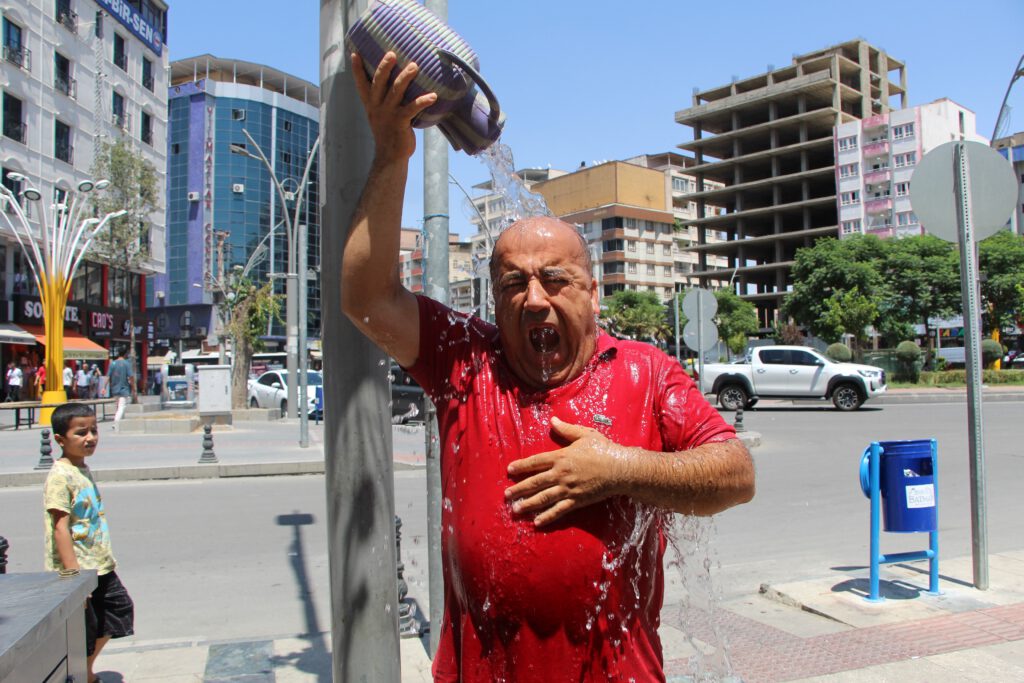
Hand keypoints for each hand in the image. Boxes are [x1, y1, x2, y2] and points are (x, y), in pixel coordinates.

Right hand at [351, 52, 437, 162]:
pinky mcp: (400, 122)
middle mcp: (377, 107)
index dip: (357, 69)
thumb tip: (397, 86)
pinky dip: (424, 101)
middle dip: (384, 66)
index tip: (354, 53)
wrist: (390, 157)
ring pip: (396, 90)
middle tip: (392, 53)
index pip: (361, 84)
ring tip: (414, 66)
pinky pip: (413, 108)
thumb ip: (385, 102)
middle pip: (379, 82)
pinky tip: (433, 96)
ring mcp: (388, 114)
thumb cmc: (389, 134)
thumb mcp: (381, 116)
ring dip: (405, 77)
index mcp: (371, 104)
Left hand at [505, 416, 625, 526]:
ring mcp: (568, 489)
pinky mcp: (577, 500)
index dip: (521, 466)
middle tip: (507, 495)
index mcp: (561, 457)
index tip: (509, 470)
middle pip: (535, 482)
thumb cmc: (603, 450)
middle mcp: (561, 474)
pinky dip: (547, 516)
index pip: (536, 462)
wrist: (620, 469)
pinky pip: (559, 510)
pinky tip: (537, 522)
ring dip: (528, 504)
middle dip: (519, 489)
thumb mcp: (584, 434)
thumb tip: (552, 420)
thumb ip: (566, 429)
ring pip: (544, 498)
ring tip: (516, 509)